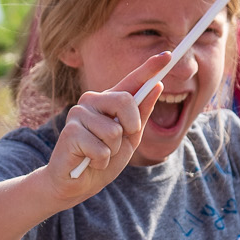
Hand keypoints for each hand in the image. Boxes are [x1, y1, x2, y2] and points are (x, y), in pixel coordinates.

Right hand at [45, 52, 167, 200]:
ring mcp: (79, 114)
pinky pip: (101, 149)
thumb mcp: (130, 139)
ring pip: (114, 131)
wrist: (76, 184)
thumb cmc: (102, 160)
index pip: (132, 81)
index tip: (168, 55)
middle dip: (131, 127)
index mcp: (109, 101)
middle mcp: (92, 101)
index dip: (149, 68)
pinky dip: (100, 162)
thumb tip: (157, 86)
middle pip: (125, 100)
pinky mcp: (70, 131)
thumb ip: (141, 115)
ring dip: (112, 152)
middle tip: (120, 142)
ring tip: (98, 156)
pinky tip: (88, 161)